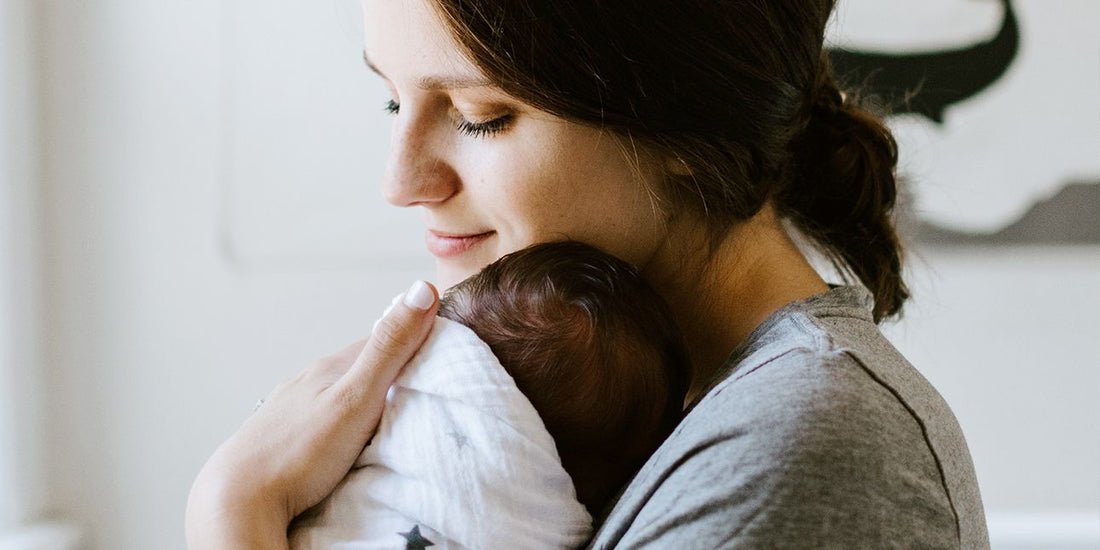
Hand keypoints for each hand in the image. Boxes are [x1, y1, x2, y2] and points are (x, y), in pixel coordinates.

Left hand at [185, 280, 438, 548]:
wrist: (236, 501)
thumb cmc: (298, 453)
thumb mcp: (356, 398)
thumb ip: (389, 348)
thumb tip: (421, 288)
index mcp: (329, 368)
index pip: (380, 340)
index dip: (412, 339)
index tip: (441, 348)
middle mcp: (306, 382)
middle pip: (357, 367)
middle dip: (388, 370)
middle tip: (420, 386)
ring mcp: (288, 410)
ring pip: (335, 393)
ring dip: (361, 397)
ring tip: (385, 415)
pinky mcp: (278, 438)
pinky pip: (317, 419)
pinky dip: (337, 421)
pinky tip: (340, 438)